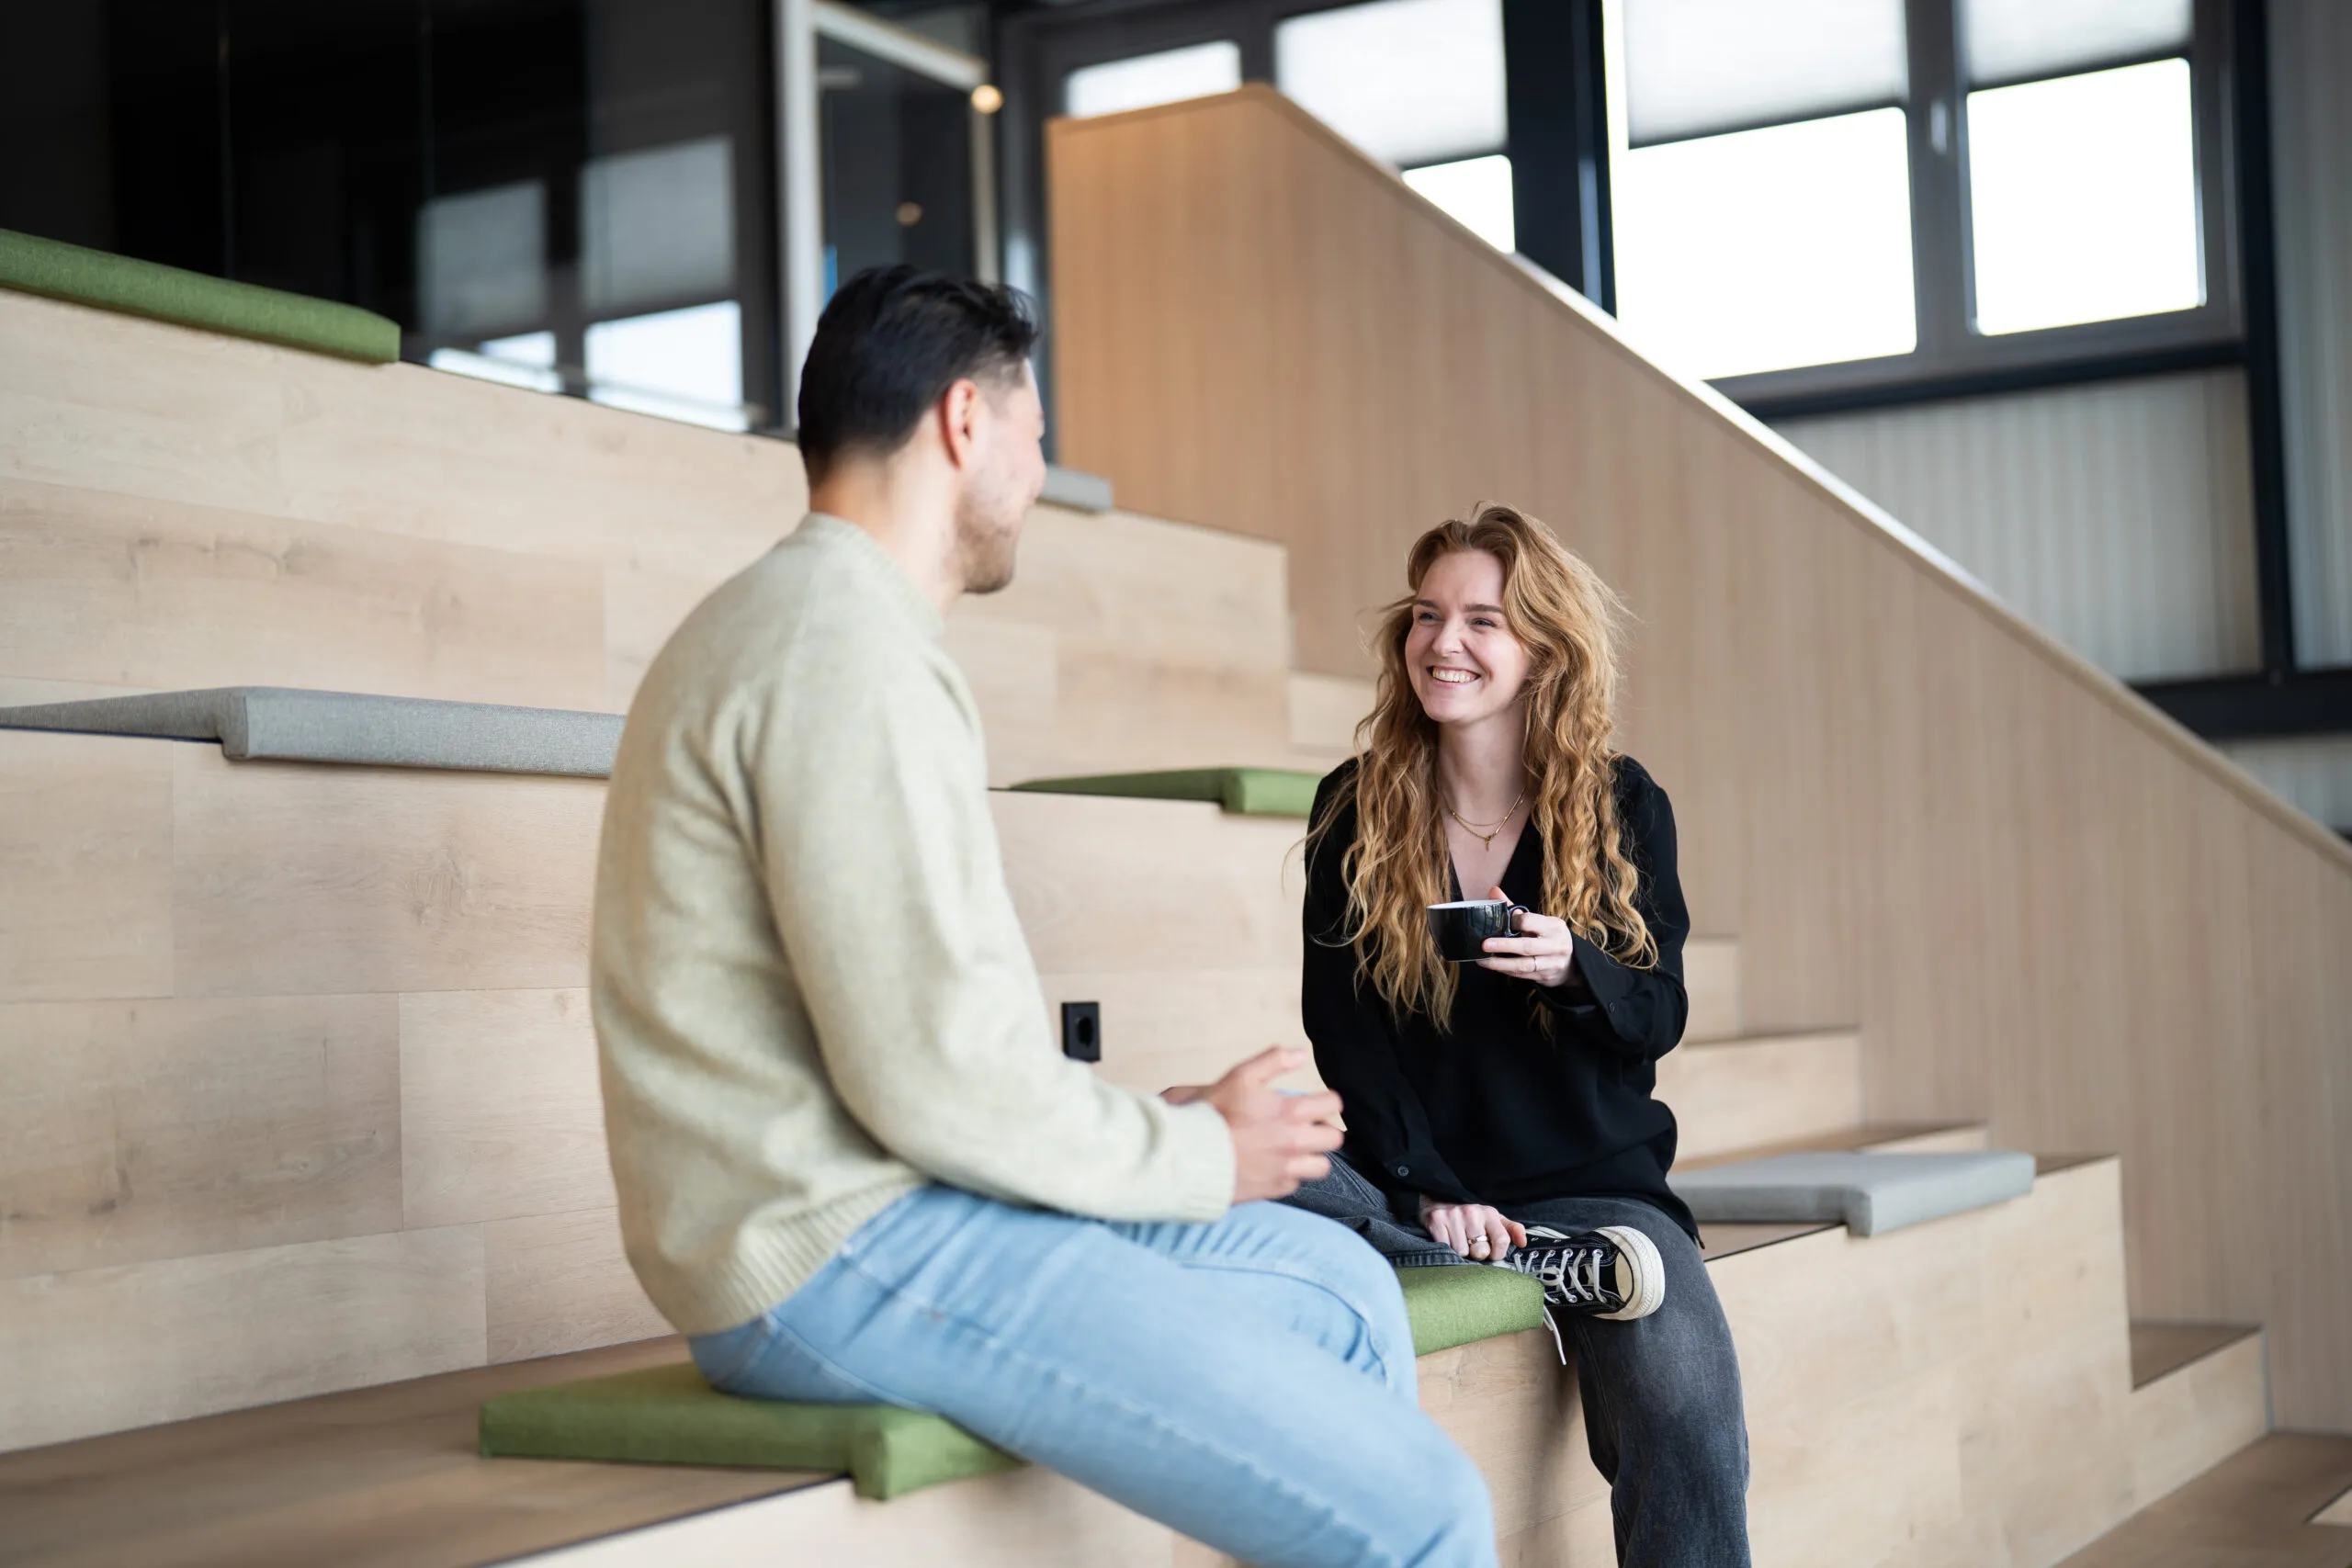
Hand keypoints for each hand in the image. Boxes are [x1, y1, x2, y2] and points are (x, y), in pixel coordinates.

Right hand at [1188, 1047, 1342, 1203]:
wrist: (1191, 1156)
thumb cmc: (1214, 1114)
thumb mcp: (1240, 1077)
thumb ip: (1274, 1061)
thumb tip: (1301, 1054)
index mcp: (1291, 1112)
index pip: (1332, 1105)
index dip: (1327, 1100)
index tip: (1316, 1102)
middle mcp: (1295, 1142)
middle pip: (1334, 1138)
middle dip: (1323, 1129)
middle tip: (1307, 1126)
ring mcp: (1286, 1169)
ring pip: (1321, 1166)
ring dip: (1312, 1156)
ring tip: (1296, 1150)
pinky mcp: (1274, 1189)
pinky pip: (1296, 1183)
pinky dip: (1289, 1175)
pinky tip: (1274, 1166)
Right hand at [1417, 1193, 1525, 1259]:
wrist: (1438, 1200)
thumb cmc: (1470, 1216)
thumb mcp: (1492, 1219)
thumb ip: (1510, 1230)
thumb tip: (1523, 1242)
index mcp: (1489, 1213)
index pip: (1502, 1241)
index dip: (1497, 1253)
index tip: (1491, 1254)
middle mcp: (1472, 1212)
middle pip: (1480, 1251)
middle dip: (1476, 1254)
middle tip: (1471, 1246)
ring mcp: (1453, 1216)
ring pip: (1462, 1252)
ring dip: (1460, 1251)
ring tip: (1458, 1241)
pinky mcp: (1437, 1220)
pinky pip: (1445, 1247)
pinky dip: (1446, 1247)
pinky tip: (1447, 1239)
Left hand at [1474, 883, 1577, 986]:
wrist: (1571, 962)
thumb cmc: (1548, 936)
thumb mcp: (1539, 921)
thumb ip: (1515, 908)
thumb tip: (1493, 892)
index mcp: (1554, 926)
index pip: (1530, 921)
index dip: (1514, 922)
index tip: (1500, 922)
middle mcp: (1556, 945)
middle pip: (1527, 946)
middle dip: (1504, 946)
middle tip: (1485, 944)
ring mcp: (1552, 963)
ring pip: (1523, 965)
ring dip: (1500, 964)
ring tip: (1483, 960)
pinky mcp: (1545, 976)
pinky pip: (1522, 975)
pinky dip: (1506, 971)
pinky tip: (1494, 967)